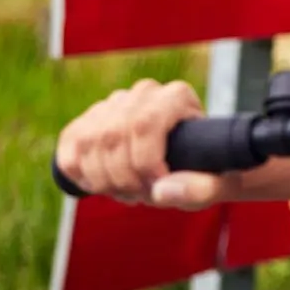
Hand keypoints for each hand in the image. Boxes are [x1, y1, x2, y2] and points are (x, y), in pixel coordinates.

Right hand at [54, 79, 237, 208]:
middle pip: (113, 135)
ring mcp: (114, 102)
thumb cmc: (207, 171)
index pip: (145, 124)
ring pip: (88, 141)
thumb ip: (201, 189)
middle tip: (140, 197)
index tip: (155, 189)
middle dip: (122, 178)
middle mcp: (144, 92)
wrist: (191, 160)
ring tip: (126, 193)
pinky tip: (102, 186)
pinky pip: (69, 144)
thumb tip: (160, 191)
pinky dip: (79, 173)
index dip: (144, 164)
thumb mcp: (220, 183)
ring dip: (101, 179)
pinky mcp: (90, 118)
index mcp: (177, 96)